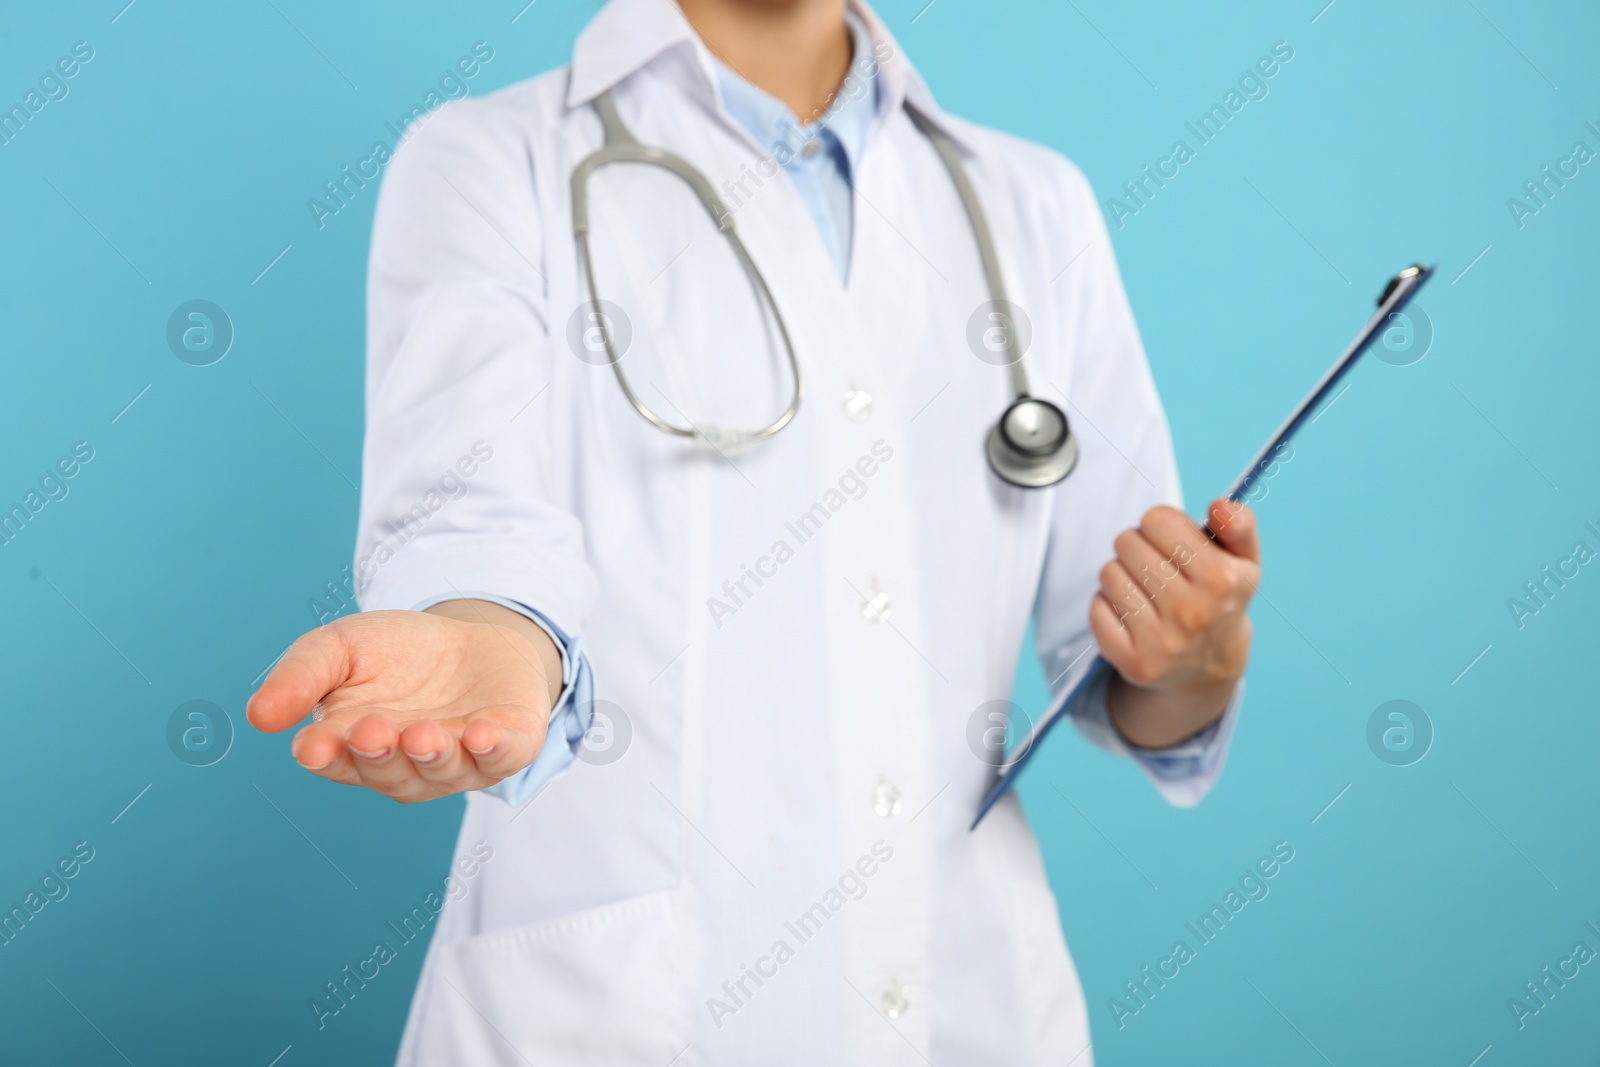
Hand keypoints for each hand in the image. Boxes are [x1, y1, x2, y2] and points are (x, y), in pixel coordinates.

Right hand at [246, 605, 558, 802]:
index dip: (325, 757)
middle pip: (388, 772)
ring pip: (442, 770)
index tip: (313, 745)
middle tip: (371, 731)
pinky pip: (502, 757)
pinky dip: (493, 749)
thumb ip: (301, 677)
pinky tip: (481, 734)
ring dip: (431, 755)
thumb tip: (258, 716)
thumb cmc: (398, 652)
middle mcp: (406, 767)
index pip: (334, 762)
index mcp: (355, 749)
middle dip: (379, 754)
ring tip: (421, 735)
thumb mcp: (341, 647)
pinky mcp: (509, 747)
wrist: (472, 636)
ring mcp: (459, 762)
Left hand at [1089, 500, 1260, 748]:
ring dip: (1121, 573)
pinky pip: (1097, 608)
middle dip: (1137, 545)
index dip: (1160, 524)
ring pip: (1109, 573)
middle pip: (1128, 542)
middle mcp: (1193, 613)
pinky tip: (1131, 613)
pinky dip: (1107, 603)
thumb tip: (1219, 506)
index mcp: (1221, 580)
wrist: (1211, 663)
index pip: (1157, 520)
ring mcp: (1162, 642)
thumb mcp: (1244, 559)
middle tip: (1154, 564)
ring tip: (1143, 587)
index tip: (1171, 541)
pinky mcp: (1135, 662)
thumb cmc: (1221, 597)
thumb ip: (1239, 524)